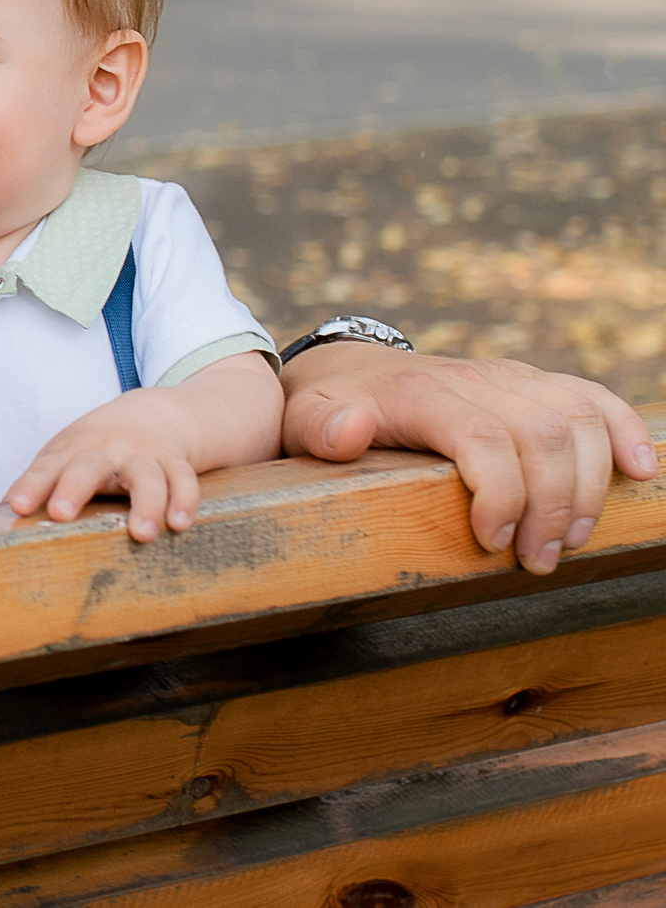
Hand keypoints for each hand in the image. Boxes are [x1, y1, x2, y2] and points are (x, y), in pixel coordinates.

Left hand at [6, 393, 201, 542]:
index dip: (31, 487)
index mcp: (72, 450)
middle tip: (61, 513)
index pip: (46, 469)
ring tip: (142, 534)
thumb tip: (3, 515)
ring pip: (146, 476)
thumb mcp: (64, 456)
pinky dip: (184, 500)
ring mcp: (142, 455)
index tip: (17, 506)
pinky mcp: (174, 462)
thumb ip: (40, 484)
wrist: (151, 414)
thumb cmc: (96, 447)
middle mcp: (106, 451)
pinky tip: (180, 523)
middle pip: (89, 466)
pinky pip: (183, 479)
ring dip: (145, 504)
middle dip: (74, 488)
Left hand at [282, 343, 658, 574]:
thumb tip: (348, 430)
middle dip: (553, 505)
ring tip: (570, 541)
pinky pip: (590, 395)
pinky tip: (639, 472)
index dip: (503, 495)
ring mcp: (507, 377)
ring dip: (588, 485)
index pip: (483, 436)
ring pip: (575, 415)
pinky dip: (622, 430)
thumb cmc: (325, 409)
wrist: (344, 371)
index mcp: (419, 393)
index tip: (493, 545)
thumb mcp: (301, 419)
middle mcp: (472, 378)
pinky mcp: (530, 384)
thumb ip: (321, 428)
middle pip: (542, 432)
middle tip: (538, 562)